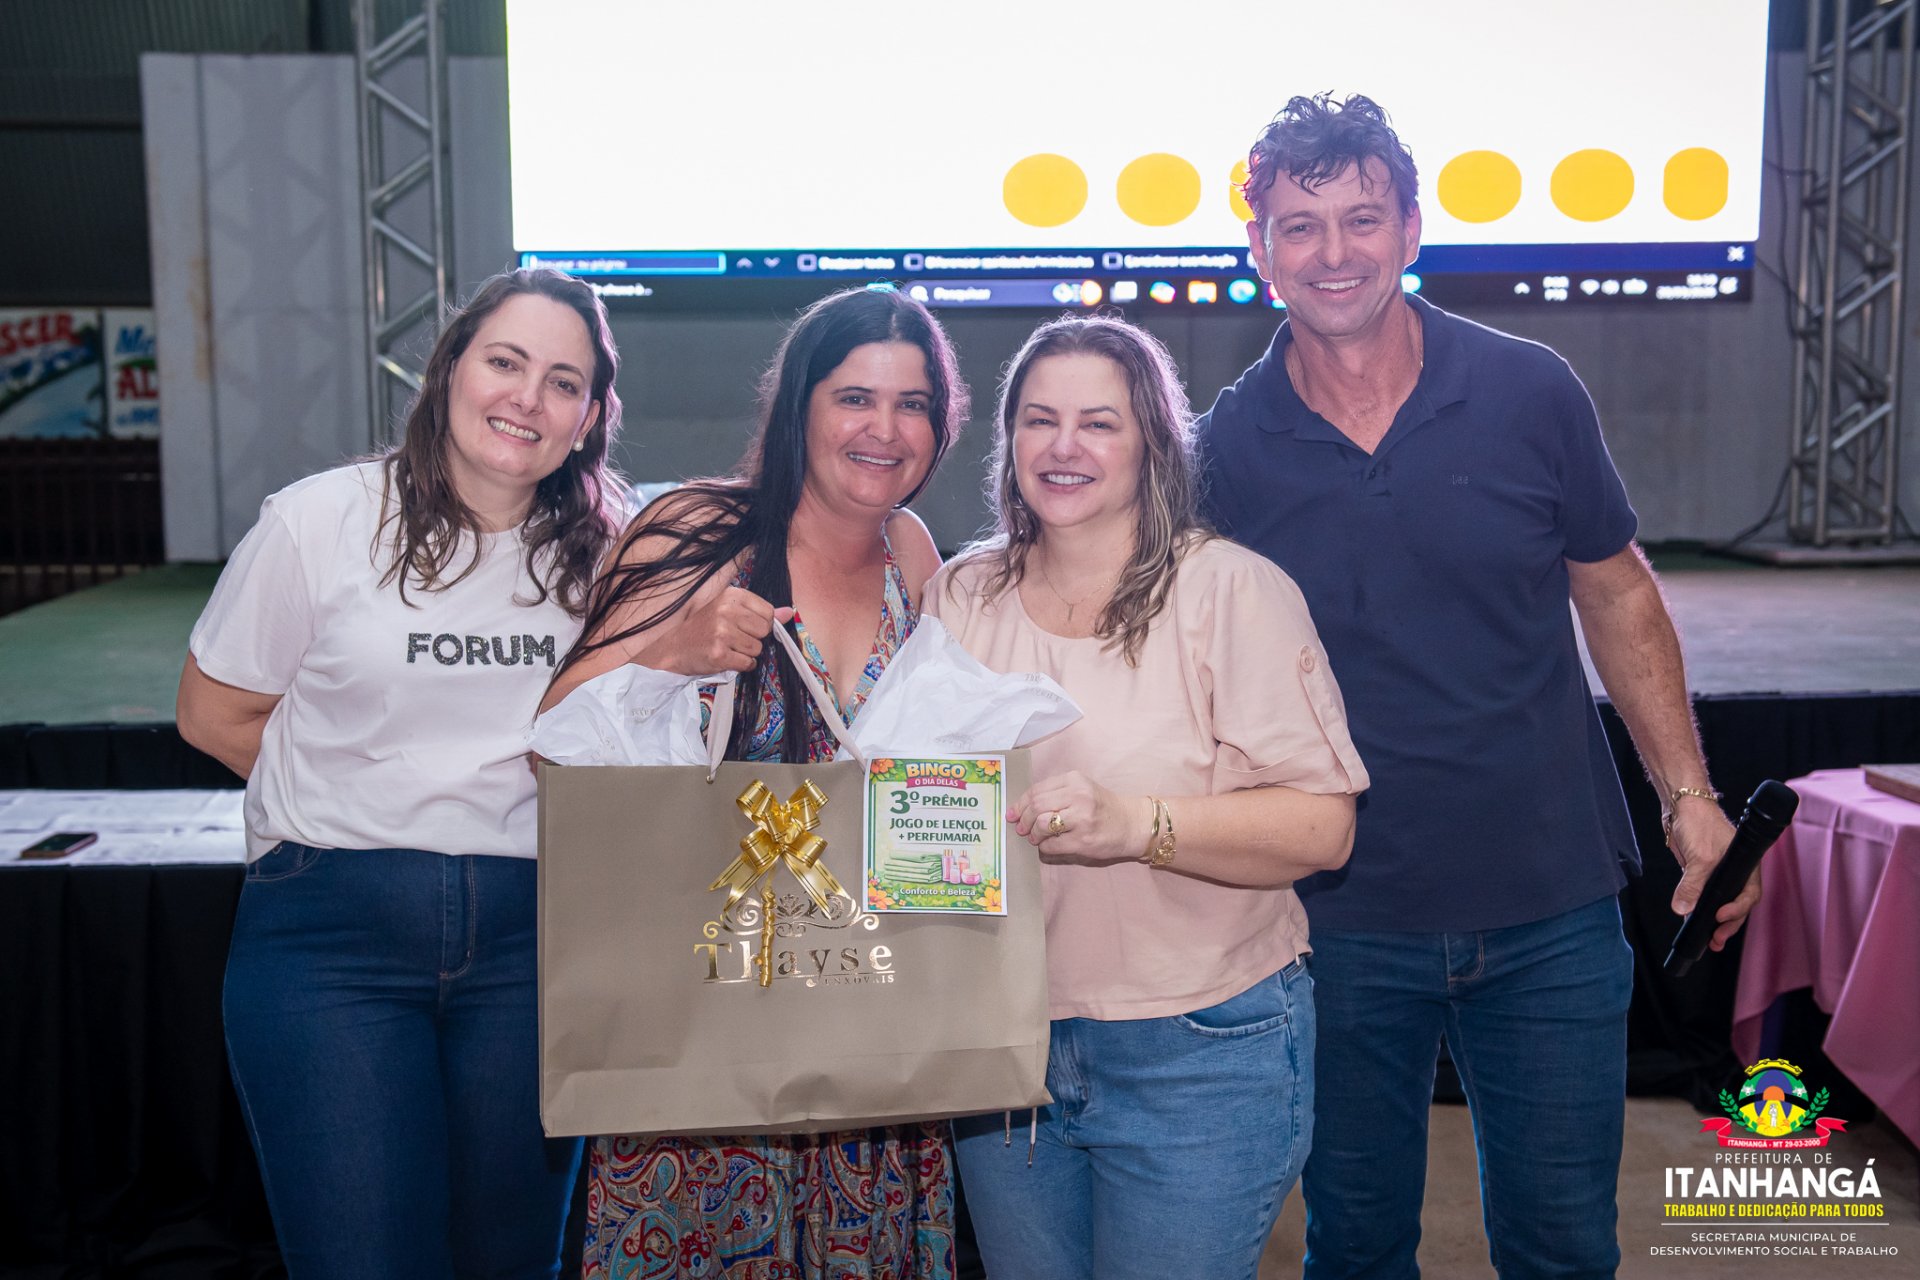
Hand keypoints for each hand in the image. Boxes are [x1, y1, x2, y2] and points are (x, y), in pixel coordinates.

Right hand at [650, 586, 793, 674]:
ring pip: (757, 649)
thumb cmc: (705, 629)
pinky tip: (726, 658)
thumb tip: (790, 612)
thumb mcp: (730, 612)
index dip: (761, 624)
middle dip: (754, 639)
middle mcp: (727, 610)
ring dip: (746, 654)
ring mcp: (722, 632)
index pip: (768, 612)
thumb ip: (761, 612)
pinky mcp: (719, 653)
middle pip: (764, 631)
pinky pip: (748, 663)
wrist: (675, 648)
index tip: (744, 627)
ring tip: (727, 648)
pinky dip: (741, 665)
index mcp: (732, 595)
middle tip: (733, 639)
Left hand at [1009, 772, 1152, 863]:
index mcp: (1074, 780)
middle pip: (1036, 806)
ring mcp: (1082, 819)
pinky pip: (1052, 845)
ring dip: (1034, 834)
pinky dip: (1044, 847)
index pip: (1036, 790)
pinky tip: (1048, 845)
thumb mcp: (1081, 790)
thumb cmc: (1102, 807)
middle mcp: (1078, 796)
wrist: (1132, 823)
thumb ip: (1054, 794)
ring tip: (1036, 838)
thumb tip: (1020, 809)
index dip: (1020, 804)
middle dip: (1023, 820)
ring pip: (1042, 825)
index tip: (1012, 814)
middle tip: (1021, 829)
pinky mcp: (1084, 840)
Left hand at [1667, 800, 1756, 951]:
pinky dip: (1700, 908)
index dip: (1737, 910)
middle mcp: (1735, 871)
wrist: (1681, 804)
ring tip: (1710, 940)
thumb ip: (1692, 884)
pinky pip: (1704, 895)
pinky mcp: (1701, 872)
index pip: (1748, 895)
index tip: (1721, 918)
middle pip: (1737, 904)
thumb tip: (1684, 909)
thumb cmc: (1700, 822)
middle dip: (1728, 924)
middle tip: (1716, 940)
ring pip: (1721, 902)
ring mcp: (1718, 872)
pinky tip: (1693, 919)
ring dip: (1715, 921)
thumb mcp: (1699, 857)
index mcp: (1745, 866)